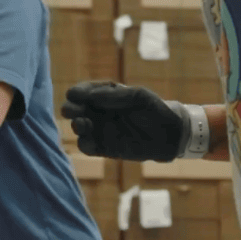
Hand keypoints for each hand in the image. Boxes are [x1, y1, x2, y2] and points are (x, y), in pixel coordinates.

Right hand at [62, 81, 193, 161]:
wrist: (170, 134)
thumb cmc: (154, 110)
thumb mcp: (137, 96)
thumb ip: (113, 95)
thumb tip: (88, 96)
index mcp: (104, 96)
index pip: (83, 91)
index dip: (76, 92)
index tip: (76, 95)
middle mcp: (98, 112)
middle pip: (74, 109)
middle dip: (70, 109)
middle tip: (73, 111)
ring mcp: (100, 130)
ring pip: (78, 128)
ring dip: (76, 126)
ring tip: (83, 124)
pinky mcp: (104, 148)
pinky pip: (87, 147)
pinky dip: (84, 144)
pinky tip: (89, 141)